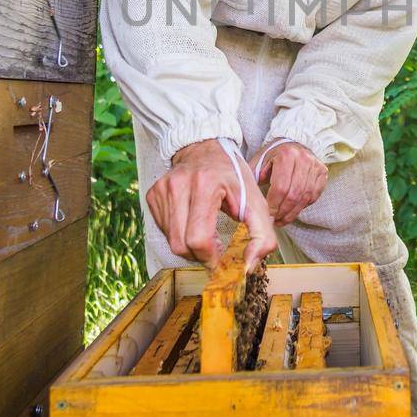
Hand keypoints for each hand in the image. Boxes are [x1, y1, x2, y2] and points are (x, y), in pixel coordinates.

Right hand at [147, 139, 276, 269]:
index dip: (210, 256)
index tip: (221, 257)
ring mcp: (162, 189)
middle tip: (214, 250)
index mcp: (205, 184)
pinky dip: (179, 235)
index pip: (198, 238)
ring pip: (171, 241)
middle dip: (200, 256)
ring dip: (190, 247)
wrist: (206, 149)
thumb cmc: (233, 177)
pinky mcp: (153, 194)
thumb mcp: (256, 202)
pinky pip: (163, 230)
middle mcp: (179, 185)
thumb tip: (249, 267)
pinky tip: (192, 224)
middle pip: (181, 244)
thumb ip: (262, 236)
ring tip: (205, 235)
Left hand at [252, 140, 327, 226]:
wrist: (293, 142)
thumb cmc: (274, 155)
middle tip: (275, 220)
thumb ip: (253, 178)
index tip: (268, 214)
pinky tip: (293, 210)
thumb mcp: (260, 161)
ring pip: (305, 197)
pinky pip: (314, 196)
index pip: (280, 187)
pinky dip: (303, 206)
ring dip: (292, 213)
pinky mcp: (322, 172)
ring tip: (282, 220)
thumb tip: (250, 201)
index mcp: (286, 155)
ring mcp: (315, 166)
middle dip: (283, 211)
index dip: (274, 204)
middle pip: (294, 194)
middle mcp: (303, 159)